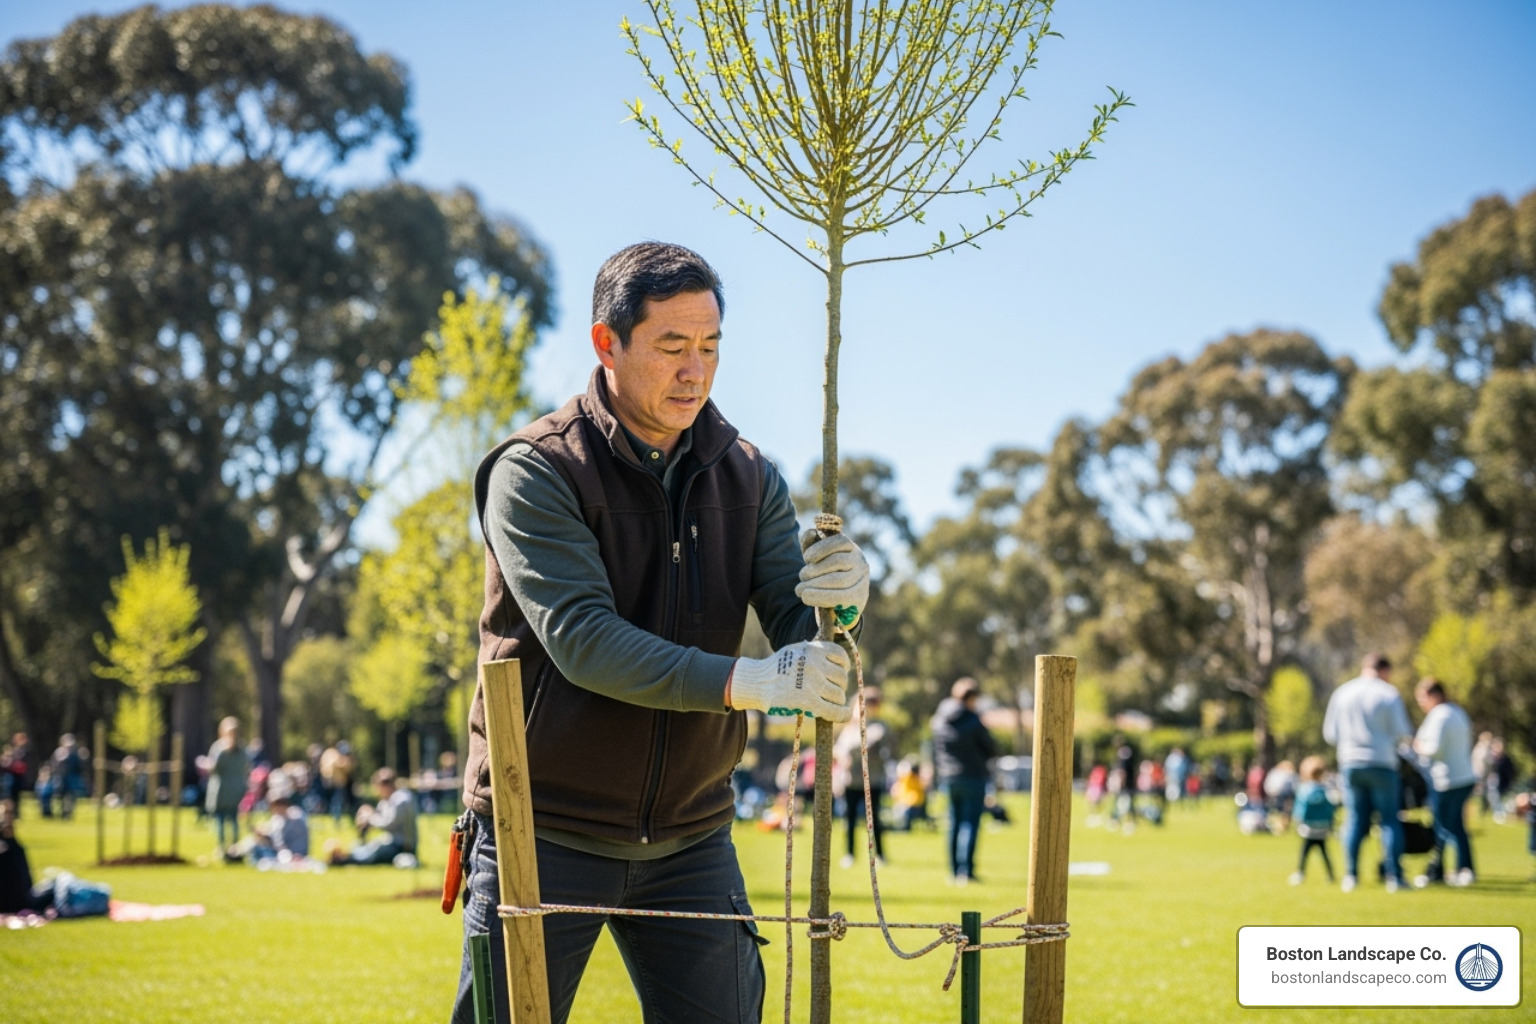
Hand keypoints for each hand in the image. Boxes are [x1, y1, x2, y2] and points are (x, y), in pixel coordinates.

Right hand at [729, 641, 851, 721]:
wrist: (757, 682)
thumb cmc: (776, 668)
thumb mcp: (795, 651)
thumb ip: (814, 654)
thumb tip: (837, 662)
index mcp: (812, 650)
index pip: (840, 656)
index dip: (844, 665)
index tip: (843, 671)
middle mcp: (815, 665)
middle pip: (841, 677)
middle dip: (838, 684)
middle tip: (829, 690)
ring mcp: (813, 684)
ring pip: (839, 694)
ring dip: (836, 699)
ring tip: (827, 701)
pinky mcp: (809, 702)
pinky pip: (834, 710)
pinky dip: (843, 714)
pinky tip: (845, 714)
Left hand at [796, 530, 869, 628]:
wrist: (837, 599)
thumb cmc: (824, 573)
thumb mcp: (816, 557)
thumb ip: (811, 543)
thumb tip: (810, 533)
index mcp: (850, 548)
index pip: (839, 542)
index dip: (821, 548)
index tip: (806, 558)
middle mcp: (860, 561)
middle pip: (838, 561)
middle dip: (815, 569)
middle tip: (801, 576)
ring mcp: (862, 580)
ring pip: (839, 580)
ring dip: (815, 584)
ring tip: (799, 589)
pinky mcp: (860, 597)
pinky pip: (841, 597)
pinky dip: (821, 597)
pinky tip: (806, 597)